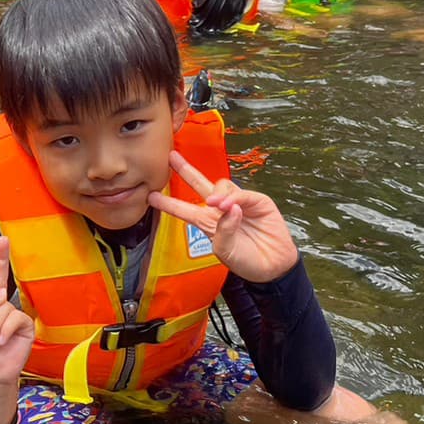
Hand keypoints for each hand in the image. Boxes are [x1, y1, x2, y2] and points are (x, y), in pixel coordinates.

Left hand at [148, 151, 299, 282]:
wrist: (273, 267)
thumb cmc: (246, 261)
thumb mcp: (225, 251)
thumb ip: (222, 231)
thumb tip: (227, 207)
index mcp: (207, 223)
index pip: (184, 209)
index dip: (168, 203)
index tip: (150, 196)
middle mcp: (220, 209)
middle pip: (200, 184)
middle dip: (185, 170)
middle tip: (171, 157)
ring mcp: (239, 203)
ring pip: (222, 186)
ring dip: (217, 194)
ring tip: (217, 206)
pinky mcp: (257, 202)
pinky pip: (242, 195)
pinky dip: (234, 199)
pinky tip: (231, 207)